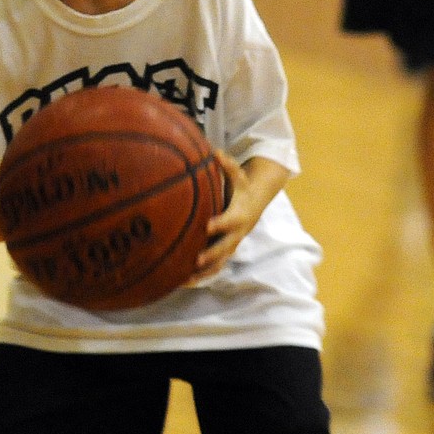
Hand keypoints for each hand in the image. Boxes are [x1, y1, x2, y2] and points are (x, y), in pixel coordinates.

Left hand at [187, 150, 279, 282]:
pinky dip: (199, 276)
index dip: (219, 224)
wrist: (254, 204)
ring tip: (183, 279)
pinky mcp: (224, 253)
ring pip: (218, 263)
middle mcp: (236, 234)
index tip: (206, 226)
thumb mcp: (238, 174)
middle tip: (195, 259)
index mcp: (238, 215)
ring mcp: (230, 246)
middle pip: (224, 247)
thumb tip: (214, 151)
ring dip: (202, 272)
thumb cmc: (240, 188)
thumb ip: (227, 164)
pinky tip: (179, 282)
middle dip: (211, 254)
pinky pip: (213, 268)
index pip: (229, 221)